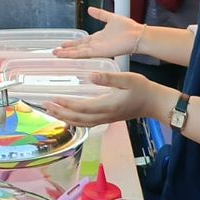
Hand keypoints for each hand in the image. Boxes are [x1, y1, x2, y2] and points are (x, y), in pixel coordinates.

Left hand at [43, 71, 162, 126]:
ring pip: (81, 123)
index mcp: (108, 105)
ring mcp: (106, 119)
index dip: (67, 105)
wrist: (155, 103)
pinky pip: (87, 123)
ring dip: (65, 118)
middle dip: (60, 113)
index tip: (53, 99)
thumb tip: (91, 76)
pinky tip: (68, 117)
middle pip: (78, 119)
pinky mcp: (107, 118)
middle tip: (45, 106)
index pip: (82, 107)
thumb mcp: (128, 79)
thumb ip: (109, 78)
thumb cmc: (143, 89)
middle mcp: (105, 115)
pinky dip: (75, 121)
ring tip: (51, 111)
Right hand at [54, 6, 142, 58]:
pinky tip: (65, 55)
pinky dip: (73, 54)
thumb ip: (100, 14)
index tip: (63, 43)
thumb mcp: (111, 18)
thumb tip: (90, 9)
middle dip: (67, 50)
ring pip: (78, 52)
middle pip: (78, 48)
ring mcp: (97, 49)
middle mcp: (97, 45)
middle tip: (55, 51)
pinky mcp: (99, 52)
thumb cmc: (128, 28)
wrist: (137, 36)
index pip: (83, 41)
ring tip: (56, 54)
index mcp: (99, 37)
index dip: (73, 43)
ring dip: (67, 53)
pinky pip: (83, 53)